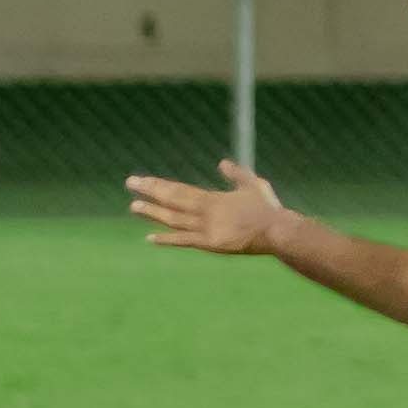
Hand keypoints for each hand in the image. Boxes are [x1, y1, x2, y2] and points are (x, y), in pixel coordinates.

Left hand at [128, 159, 288, 255]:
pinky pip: (184, 241)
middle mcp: (205, 211)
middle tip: (130, 183)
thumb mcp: (252, 184)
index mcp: (212, 197)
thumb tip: (222, 163)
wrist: (278, 230)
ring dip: (152, 213)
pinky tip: (149, 238)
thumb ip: (236, 174)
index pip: (179, 189)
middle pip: (172, 199)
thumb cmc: (267, 208)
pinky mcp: (210, 244)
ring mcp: (205, 228)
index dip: (159, 185)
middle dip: (150, 192)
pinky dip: (166, 240)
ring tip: (133, 207)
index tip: (142, 180)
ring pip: (173, 219)